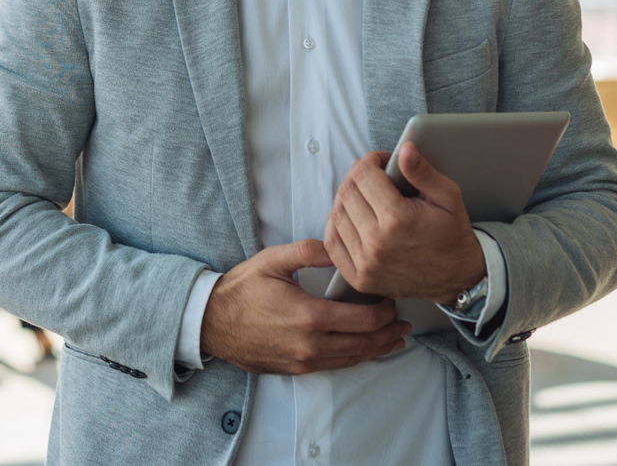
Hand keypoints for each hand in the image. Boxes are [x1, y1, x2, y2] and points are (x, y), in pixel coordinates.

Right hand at [200, 239, 410, 374]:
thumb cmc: (241, 289)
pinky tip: (363, 350)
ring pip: (353, 359)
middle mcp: (311, 345)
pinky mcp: (296, 370)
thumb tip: (339, 247)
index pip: (365, 319)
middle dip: (390, 333)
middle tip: (405, 324)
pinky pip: (335, 366)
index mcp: (310, 316)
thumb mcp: (273, 260)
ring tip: (394, 340)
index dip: (386, 311)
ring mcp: (304, 361)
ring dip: (377, 349)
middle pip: (365, 344)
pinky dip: (355, 357)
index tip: (392, 299)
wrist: (211, 322)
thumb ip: (310, 251)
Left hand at [323, 144, 485, 305]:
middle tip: (373, 176)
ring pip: (337, 215)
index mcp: (398, 219)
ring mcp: (366, 263)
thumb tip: (405, 149)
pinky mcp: (359, 278)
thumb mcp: (448, 198)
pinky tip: (351, 218)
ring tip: (365, 196)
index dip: (370, 160)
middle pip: (347, 193)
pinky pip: (332, 244)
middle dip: (358, 177)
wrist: (457, 279)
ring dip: (346, 199)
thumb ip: (423, 172)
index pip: (364, 175)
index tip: (381, 161)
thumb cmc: (452, 235)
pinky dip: (336, 226)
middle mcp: (377, 243)